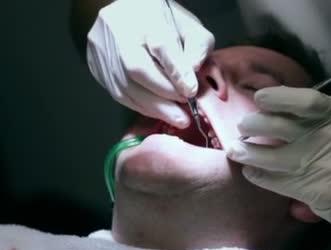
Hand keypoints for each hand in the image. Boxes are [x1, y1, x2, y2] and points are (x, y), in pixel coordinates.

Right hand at [87, 0, 214, 127]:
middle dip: (164, 94)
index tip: (191, 91)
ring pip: (124, 84)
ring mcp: (101, 46)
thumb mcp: (190, 27)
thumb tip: (191, 77)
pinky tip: (157, 111)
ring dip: (153, 106)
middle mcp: (117, 28)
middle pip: (136, 67)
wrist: (130, 12)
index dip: (176, 72)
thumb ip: (197, 48)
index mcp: (145, 13)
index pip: (161, 44)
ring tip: (175, 117)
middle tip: (185, 112)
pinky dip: (140, 105)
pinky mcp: (95, 63)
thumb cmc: (165, 22)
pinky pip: (116, 91)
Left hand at [227, 86, 330, 240]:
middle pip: (282, 127)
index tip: (259, 99)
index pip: (306, 100)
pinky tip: (251, 173)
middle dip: (254, 125)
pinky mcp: (318, 192)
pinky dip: (260, 176)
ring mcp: (325, 167)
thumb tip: (273, 108)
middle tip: (242, 127)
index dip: (278, 97)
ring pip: (273, 157)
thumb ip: (318, 116)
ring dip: (248, 153)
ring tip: (236, 150)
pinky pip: (279, 183)